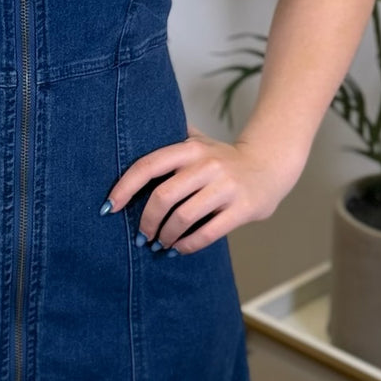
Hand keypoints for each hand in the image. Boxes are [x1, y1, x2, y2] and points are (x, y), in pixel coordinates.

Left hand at [103, 125, 294, 254]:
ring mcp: (226, 187)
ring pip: (183, 218)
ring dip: (165, 235)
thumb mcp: (199, 141)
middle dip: (146, 221)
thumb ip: (170, 136)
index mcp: (190, 148)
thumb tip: (132, 131)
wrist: (270, 166)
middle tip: (141, 235)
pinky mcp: (242, 209)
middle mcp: (207, 165)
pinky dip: (187, 245)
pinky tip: (179, 248)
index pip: (148, 165)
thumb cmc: (224, 158)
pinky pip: (208, 233)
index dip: (124, 188)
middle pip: (163, 196)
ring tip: (160, 243)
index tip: (109, 207)